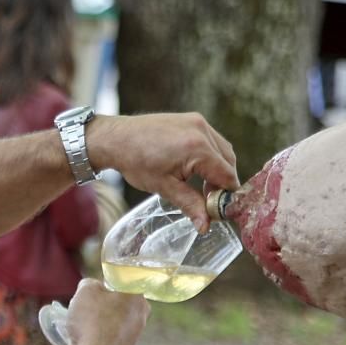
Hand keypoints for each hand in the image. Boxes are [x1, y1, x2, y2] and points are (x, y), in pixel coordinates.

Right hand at [63, 279, 149, 344]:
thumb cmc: (92, 320)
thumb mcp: (86, 290)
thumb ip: (90, 284)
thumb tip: (91, 287)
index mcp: (137, 298)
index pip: (129, 283)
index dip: (112, 282)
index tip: (100, 284)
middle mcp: (139, 317)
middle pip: (120, 303)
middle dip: (104, 303)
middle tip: (89, 302)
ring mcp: (132, 336)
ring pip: (113, 321)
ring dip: (98, 320)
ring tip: (82, 321)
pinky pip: (107, 337)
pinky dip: (96, 336)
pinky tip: (83, 336)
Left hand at [87, 113, 238, 231]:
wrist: (117, 139)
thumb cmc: (136, 161)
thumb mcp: (164, 188)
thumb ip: (190, 205)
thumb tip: (205, 225)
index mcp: (198, 148)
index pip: (227, 175)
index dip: (226, 196)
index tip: (218, 210)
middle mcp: (202, 131)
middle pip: (229, 162)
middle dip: (222, 183)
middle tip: (208, 200)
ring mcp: (198, 122)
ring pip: (223, 150)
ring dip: (218, 169)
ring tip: (201, 186)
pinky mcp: (192, 119)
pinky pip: (212, 140)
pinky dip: (211, 155)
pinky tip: (196, 169)